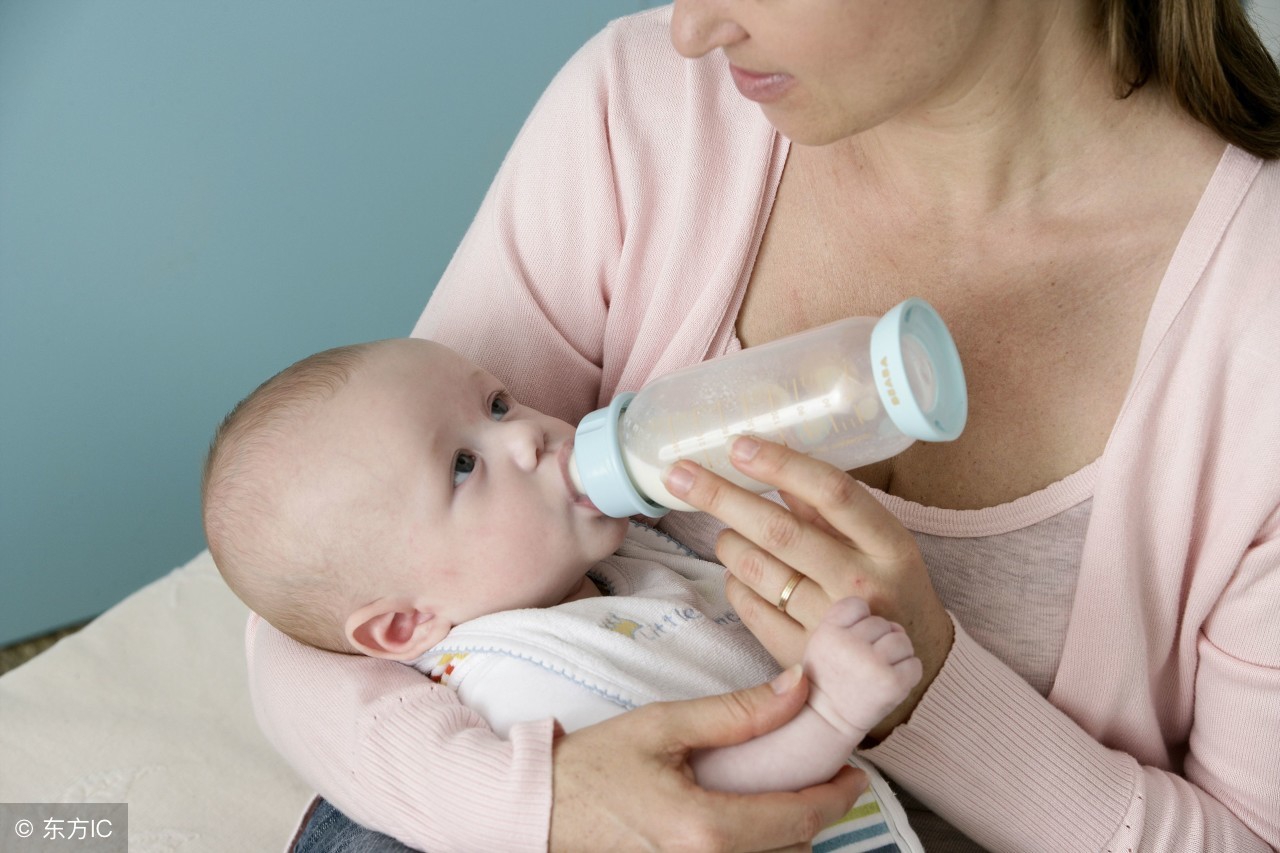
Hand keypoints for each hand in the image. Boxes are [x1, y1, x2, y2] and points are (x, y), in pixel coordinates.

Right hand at [549, 670, 866, 851]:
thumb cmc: (592, 765)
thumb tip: (799, 688)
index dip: (837, 795)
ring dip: (790, 835)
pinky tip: (750, 819)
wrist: (536, 809)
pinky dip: (760, 849)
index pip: (799, 818)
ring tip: (786, 794)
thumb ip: (737, 712)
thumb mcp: (663, 725)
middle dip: (816, 815)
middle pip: (794, 850)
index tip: (855, 771)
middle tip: (821, 775)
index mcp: (707, 828)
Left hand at [663, 436, 953, 737]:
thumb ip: (827, 506)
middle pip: (778, 531)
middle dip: (720, 496)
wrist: (911, 669)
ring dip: (728, 541)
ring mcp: (829, 625)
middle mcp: (861, 585)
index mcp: (889, 545)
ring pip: (754, 568)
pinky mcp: (800, 657)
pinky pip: (747, 606)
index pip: (831, 493)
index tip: (738, 446)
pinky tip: (742, 575)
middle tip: (679, 473)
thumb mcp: (879, 541)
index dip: (781, 465)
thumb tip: (768, 458)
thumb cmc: (889, 587)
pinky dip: (734, 582)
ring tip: (729, 534)